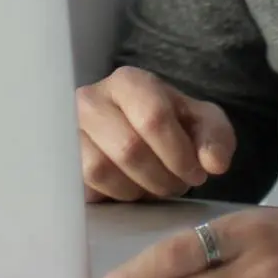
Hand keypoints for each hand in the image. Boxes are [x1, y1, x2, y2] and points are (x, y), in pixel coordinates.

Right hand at [76, 65, 236, 200]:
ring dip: (137, 189)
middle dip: (161, 177)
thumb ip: (216, 138)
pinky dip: (115, 195)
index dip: (179, 153)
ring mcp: (69, 129)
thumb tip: (214, 163)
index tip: (196, 173)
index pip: (153, 117)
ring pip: (102, 169)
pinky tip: (129, 189)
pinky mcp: (61, 158)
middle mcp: (90, 98)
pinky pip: (85, 185)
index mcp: (128, 82)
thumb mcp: (203, 126)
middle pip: (128, 148)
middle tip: (175, 184)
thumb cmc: (171, 130)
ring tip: (153, 186)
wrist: (138, 140)